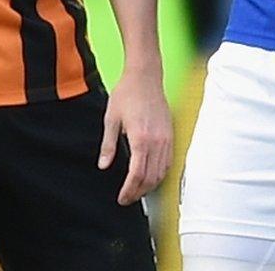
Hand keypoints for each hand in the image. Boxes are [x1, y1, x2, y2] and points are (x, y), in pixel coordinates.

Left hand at [100, 71, 173, 204]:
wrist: (146, 76)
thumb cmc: (127, 94)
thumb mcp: (111, 119)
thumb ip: (108, 145)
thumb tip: (104, 165)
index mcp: (141, 139)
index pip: (137, 175)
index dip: (129, 190)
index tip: (122, 198)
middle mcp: (157, 141)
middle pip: (151, 178)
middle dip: (139, 192)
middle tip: (127, 198)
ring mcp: (166, 138)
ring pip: (162, 172)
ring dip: (150, 186)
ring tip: (137, 191)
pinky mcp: (171, 135)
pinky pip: (168, 162)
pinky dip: (160, 174)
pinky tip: (150, 176)